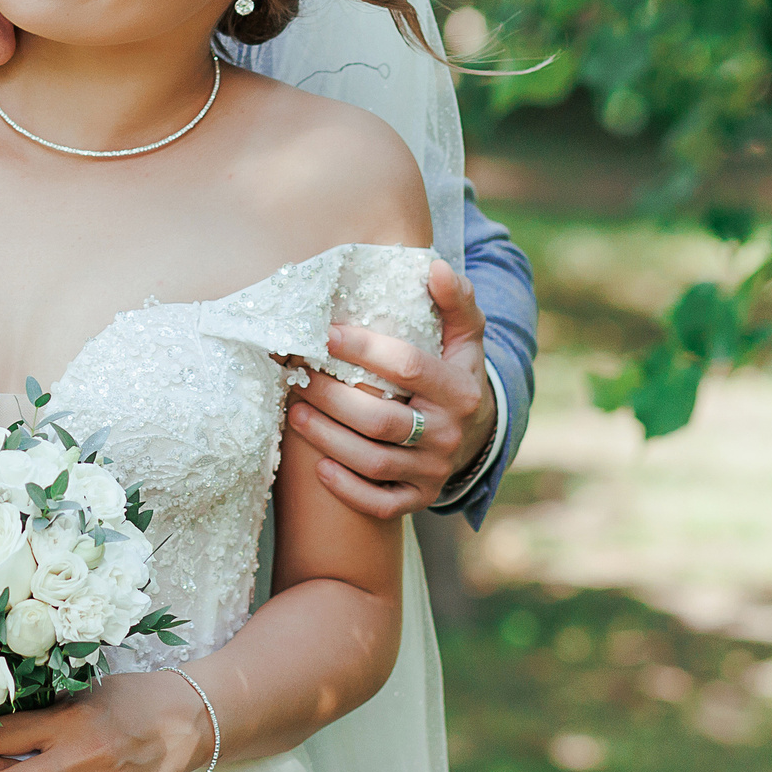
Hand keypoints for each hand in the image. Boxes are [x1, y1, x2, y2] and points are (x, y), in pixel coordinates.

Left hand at [288, 256, 494, 519]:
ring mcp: (434, 471)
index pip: (408, 367)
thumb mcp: (465, 337)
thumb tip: (434, 267)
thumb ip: (454, 301)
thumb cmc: (456, 373)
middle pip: (382, 420)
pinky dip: (348, 489)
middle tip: (296, 376)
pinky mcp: (419, 498)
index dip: (364, 349)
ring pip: (374, 461)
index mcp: (461, 390)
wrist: (477, 436)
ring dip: (328, 439)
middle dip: (331, 397)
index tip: (324, 333)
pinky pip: (381, 503)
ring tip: (293, 414)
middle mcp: (450, 435)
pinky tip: (317, 468)